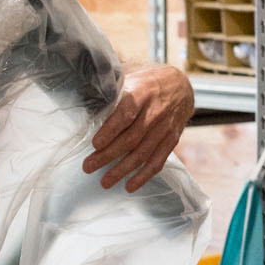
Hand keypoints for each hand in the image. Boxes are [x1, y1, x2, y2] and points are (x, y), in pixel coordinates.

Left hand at [84, 66, 193, 192]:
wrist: (181, 88)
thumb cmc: (147, 84)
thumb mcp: (131, 79)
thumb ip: (112, 92)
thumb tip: (84, 100)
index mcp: (142, 93)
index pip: (126, 114)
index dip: (111, 131)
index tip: (95, 144)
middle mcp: (155, 112)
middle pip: (131, 138)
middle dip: (108, 155)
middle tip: (89, 166)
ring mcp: (165, 128)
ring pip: (142, 153)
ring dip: (122, 170)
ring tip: (104, 182)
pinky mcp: (171, 140)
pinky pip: (157, 161)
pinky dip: (143, 176)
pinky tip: (130, 186)